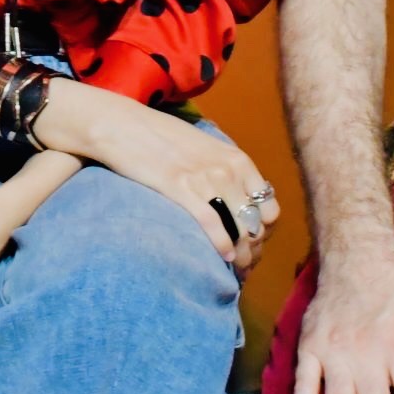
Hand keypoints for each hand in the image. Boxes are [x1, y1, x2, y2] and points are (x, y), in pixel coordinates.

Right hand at [42, 82, 280, 270]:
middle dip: (255, 249)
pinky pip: (213, 226)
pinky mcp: (181, 188)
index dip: (265, 232)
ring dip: (242, 256)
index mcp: (237, 159)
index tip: (253, 243)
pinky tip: (223, 257)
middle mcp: (228, 170)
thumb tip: (237, 200)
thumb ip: (224, 170)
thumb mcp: (205, 148)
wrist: (123, 125)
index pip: (270, 207)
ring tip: (236, 269)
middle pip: (257, 224)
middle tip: (246, 263)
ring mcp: (206, 179)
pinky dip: (222, 246)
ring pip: (239, 229)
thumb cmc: (161, 137)